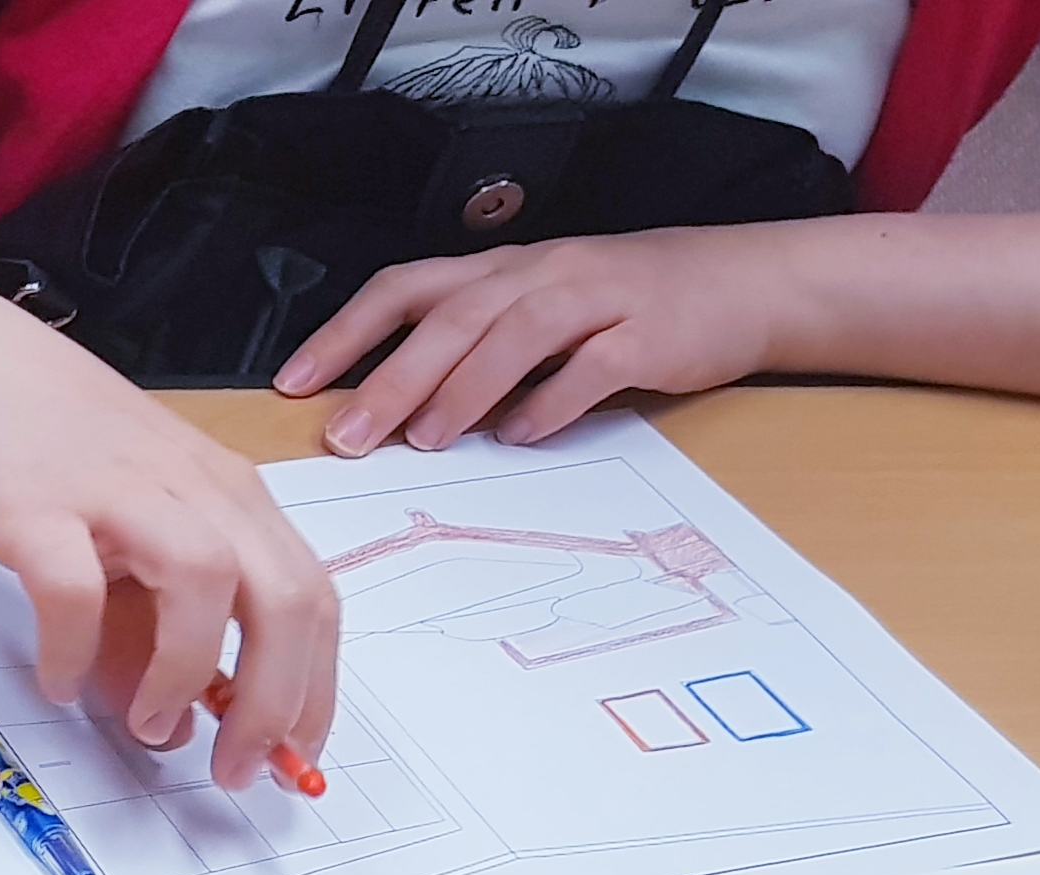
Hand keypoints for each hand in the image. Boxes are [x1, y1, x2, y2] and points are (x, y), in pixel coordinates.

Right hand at [0, 339, 339, 790]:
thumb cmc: (58, 452)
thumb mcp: (135, 529)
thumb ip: (158, 622)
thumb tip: (174, 721)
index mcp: (232, 500)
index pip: (311, 599)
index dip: (314, 688)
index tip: (292, 756)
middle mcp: (195, 491)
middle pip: (282, 597)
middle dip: (272, 700)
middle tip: (237, 768)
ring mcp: (119, 493)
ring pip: (201, 584)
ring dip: (186, 673)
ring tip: (151, 724)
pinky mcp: (38, 505)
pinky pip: (72, 589)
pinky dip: (73, 648)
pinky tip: (57, 680)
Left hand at [278, 225, 792, 454]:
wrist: (744, 282)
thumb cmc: (625, 305)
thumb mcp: (539, 311)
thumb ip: (475, 350)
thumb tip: (395, 410)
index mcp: (504, 270)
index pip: (406, 288)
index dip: (346, 333)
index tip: (295, 384)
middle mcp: (543, 274)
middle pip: (453, 317)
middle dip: (392, 376)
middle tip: (348, 435)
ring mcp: (599, 299)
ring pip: (516, 333)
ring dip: (464, 388)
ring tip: (426, 439)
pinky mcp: (650, 334)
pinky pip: (594, 366)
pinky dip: (554, 400)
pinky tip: (523, 435)